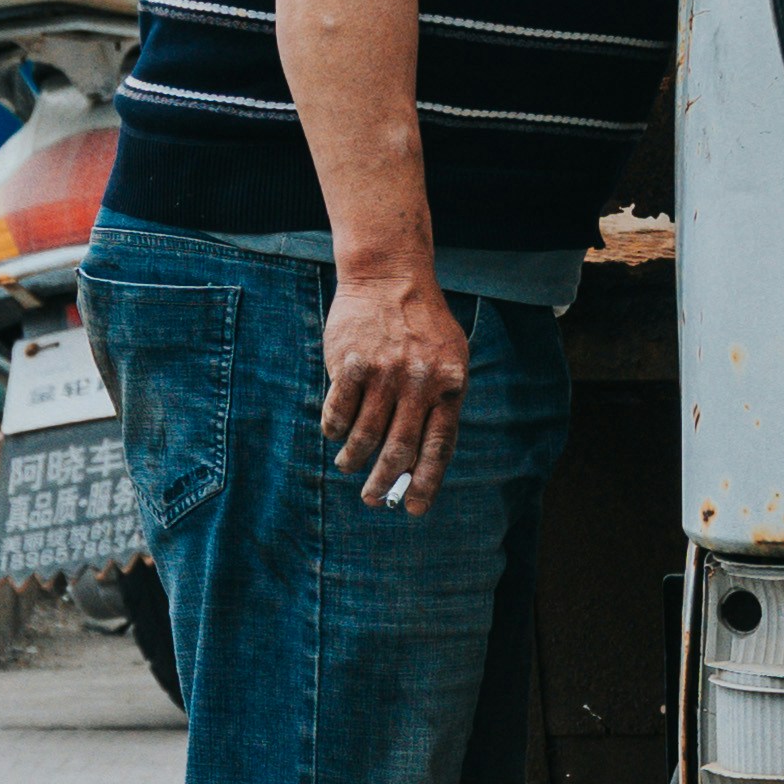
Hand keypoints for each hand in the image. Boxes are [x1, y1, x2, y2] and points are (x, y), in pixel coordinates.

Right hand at [317, 241, 470, 512]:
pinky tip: (335, 433)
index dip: (425, 483)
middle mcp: (418, 383)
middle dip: (384, 483)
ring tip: (348, 466)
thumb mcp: (449, 360)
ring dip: (354, 460)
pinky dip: (334, 430)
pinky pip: (338, 412)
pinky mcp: (350, 363)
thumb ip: (441, 404)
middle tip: (373, 499)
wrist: (390, 275)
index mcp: (448, 386)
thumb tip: (420, 462)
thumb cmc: (423, 325)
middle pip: (398, 450)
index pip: (438, 448)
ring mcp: (383, 373)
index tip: (414, 509)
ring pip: (364, 437)